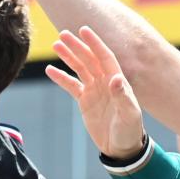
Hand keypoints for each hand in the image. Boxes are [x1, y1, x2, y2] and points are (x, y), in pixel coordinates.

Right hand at [47, 26, 147, 160]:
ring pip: (79, 68)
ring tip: (56, 45)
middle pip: (89, 59)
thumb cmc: (130, 131)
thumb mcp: (129, 115)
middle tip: (63, 34)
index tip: (84, 30)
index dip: (95, 43)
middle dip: (77, 46)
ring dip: (68, 57)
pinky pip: (71, 85)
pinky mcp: (85, 101)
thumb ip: (122, 96)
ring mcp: (94, 90)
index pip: (105, 57)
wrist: (121, 148)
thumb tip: (116, 78)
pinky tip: (49, 69)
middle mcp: (106, 82)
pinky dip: (61, 77)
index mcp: (118, 81)